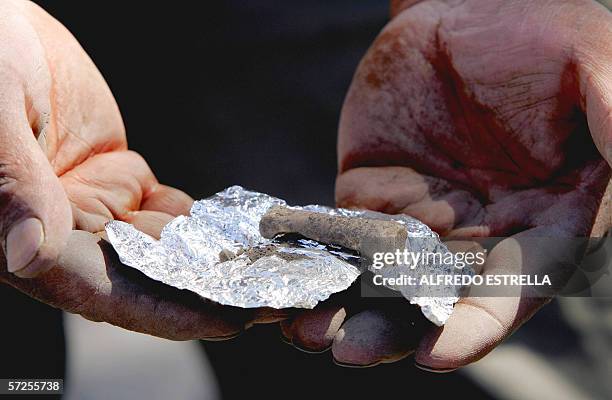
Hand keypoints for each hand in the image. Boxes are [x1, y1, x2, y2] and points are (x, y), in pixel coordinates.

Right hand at [0, 0, 282, 338]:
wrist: (3, 27)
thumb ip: (11, 181)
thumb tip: (28, 253)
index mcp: (19, 234)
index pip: (98, 288)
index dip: (164, 310)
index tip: (226, 321)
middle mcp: (63, 233)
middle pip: (146, 277)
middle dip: (211, 292)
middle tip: (276, 298)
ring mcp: (96, 207)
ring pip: (166, 246)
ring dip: (219, 261)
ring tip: (278, 268)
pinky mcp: (118, 179)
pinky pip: (169, 210)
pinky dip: (210, 221)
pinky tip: (250, 229)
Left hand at [281, 0, 611, 368]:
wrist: (468, 8)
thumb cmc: (540, 33)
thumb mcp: (590, 64)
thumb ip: (611, 116)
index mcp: (544, 220)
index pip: (515, 285)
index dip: (478, 323)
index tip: (439, 352)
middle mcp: (482, 233)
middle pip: (437, 297)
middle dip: (394, 328)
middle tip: (349, 351)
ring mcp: (422, 218)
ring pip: (383, 276)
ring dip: (347, 305)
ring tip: (305, 330)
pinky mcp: (374, 194)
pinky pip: (345, 233)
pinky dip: (320, 256)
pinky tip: (288, 275)